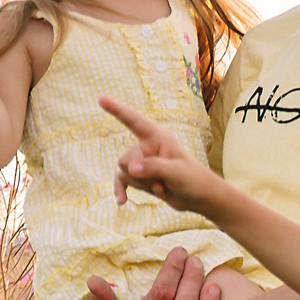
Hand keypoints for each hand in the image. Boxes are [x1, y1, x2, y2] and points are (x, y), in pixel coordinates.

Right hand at [101, 97, 224, 213]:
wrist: (199, 198)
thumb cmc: (194, 180)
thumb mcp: (177, 172)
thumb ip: (153, 168)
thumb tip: (130, 168)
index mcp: (158, 137)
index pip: (134, 120)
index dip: (116, 109)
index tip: (101, 98)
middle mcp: (147, 146)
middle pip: (125, 159)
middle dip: (141, 175)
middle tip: (164, 181)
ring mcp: (142, 162)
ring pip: (124, 173)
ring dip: (142, 185)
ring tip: (163, 186)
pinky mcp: (139, 176)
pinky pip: (121, 181)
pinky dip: (121, 191)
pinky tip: (122, 202)